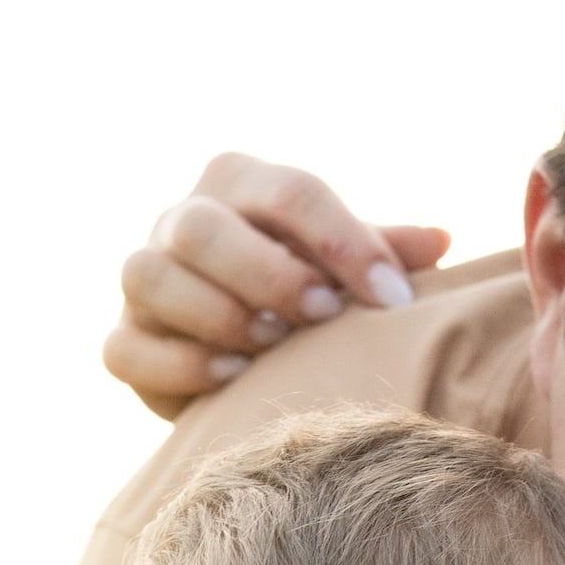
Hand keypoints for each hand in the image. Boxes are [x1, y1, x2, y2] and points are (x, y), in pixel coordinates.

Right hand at [105, 153, 450, 419]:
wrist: (244, 359)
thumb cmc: (307, 298)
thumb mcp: (346, 270)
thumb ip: (383, 254)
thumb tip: (441, 239)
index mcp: (240, 184)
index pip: (290, 193)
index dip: (344, 243)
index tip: (393, 299)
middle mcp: (180, 219)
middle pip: (201, 226)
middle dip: (267, 274)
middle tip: (322, 316)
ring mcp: (142, 281)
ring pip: (150, 276)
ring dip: (218, 315)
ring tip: (272, 348)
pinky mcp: (123, 343)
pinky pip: (127, 350)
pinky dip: (179, 365)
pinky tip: (232, 380)